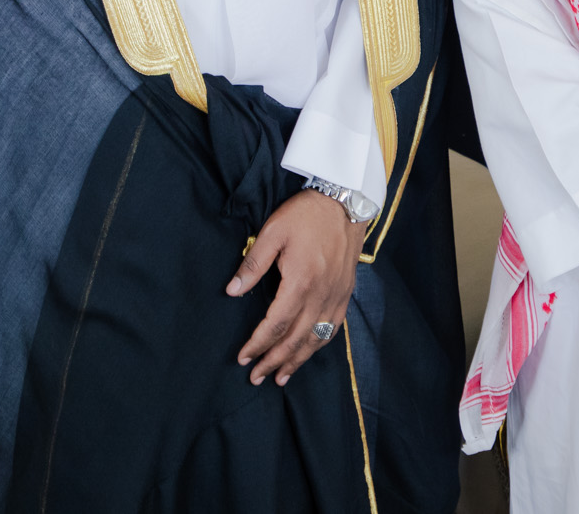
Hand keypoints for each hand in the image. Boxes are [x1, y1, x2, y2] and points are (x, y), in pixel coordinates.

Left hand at [226, 188, 365, 385]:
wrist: (345, 200)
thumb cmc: (306, 214)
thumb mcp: (272, 232)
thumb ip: (253, 264)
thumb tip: (232, 291)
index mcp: (300, 281)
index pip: (276, 324)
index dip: (258, 344)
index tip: (243, 358)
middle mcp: (321, 294)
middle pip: (296, 339)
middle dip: (274, 361)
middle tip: (256, 378)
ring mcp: (336, 295)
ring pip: (316, 339)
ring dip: (297, 361)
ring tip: (280, 377)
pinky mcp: (346, 292)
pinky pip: (333, 328)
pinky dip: (319, 345)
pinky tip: (309, 352)